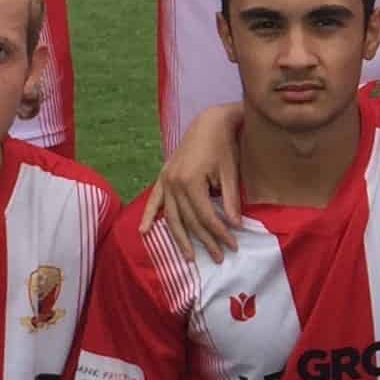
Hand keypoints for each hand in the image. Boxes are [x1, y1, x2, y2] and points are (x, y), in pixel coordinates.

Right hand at [139, 105, 245, 257]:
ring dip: (180, 239)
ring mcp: (165, 180)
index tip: (233, 246)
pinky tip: (144, 232)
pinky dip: (148, 216)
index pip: (206, 217)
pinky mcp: (163, 176)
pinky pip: (154, 200)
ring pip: (171, 217)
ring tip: (190, 258)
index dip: (220, 234)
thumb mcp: (230, 172)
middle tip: (219, 258)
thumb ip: (231, 200)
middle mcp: (173, 183)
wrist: (209, 121)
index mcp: (190, 182)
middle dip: (205, 242)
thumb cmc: (224, 145)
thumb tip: (235, 226)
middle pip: (189, 221)